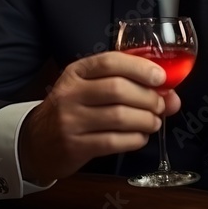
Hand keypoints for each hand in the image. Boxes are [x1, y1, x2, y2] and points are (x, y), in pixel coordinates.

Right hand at [18, 51, 180, 183]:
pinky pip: (114, 141)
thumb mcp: (89, 88)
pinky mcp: (75, 146)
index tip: (160, 77)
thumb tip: (171, 94)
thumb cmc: (71, 110)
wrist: (36, 142)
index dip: (140, 68)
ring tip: (153, 122)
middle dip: (148, 98)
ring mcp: (71, 121)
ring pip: (120, 117)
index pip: (111, 62)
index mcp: (76, 72)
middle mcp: (71, 94)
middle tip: (161, 105)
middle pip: (118, 90)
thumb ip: (127, 85)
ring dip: (146, 120)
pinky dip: (135, 139)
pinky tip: (139, 137)